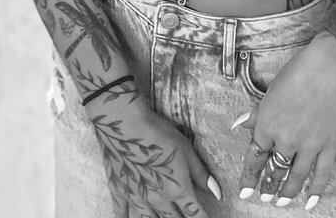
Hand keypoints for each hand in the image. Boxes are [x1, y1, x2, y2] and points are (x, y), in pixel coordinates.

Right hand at [87, 95, 221, 217]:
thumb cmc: (158, 133)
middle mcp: (158, 199)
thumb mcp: (186, 150)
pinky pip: (122, 213)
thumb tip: (216, 192)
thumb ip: (200, 174)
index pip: (194, 214)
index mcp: (177, 189)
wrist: (124, 126)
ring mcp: (137, 197)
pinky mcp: (119, 191)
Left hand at [233, 37, 335, 207]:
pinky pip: (321, 175)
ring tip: (281, 202)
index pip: (255, 158)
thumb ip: (256, 113)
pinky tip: (309, 202)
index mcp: (267, 124)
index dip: (249, 177)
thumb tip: (238, 125)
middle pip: (274, 170)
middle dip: (268, 186)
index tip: (246, 191)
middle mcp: (286, 140)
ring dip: (286, 193)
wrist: (331, 66)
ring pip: (295, 178)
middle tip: (265, 196)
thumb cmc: (299, 72)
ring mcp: (308, 146)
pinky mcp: (329, 146)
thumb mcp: (271, 90)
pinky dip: (315, 191)